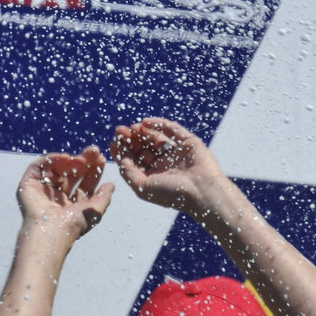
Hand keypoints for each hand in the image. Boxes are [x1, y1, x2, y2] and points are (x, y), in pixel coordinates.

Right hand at [16, 149, 112, 241]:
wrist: (51, 229)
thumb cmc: (73, 225)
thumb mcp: (95, 211)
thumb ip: (104, 197)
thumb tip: (112, 185)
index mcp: (73, 203)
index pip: (84, 183)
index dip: (93, 171)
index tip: (101, 158)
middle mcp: (58, 196)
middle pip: (72, 173)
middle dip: (84, 161)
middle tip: (93, 150)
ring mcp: (43, 189)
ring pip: (57, 168)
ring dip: (70, 160)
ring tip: (81, 159)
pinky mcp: (28, 184)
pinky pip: (39, 166)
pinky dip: (52, 159)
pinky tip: (66, 158)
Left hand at [109, 117, 226, 214]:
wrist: (202, 191)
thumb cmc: (172, 193)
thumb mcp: (141, 186)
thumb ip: (127, 170)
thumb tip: (117, 151)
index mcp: (154, 176)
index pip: (135, 159)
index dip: (123, 150)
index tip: (114, 142)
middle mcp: (165, 164)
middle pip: (143, 147)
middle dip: (131, 138)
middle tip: (120, 130)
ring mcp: (177, 152)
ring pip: (156, 137)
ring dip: (142, 130)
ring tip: (132, 127)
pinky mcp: (188, 142)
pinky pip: (171, 129)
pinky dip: (158, 124)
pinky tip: (145, 122)